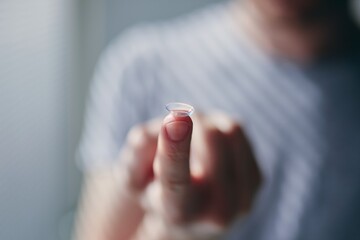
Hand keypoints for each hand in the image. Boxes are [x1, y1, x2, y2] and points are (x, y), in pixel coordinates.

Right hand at [114, 113, 261, 239]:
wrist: (189, 212)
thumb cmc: (157, 190)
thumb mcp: (133, 177)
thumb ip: (135, 155)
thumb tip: (154, 131)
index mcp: (178, 214)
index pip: (175, 180)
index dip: (174, 149)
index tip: (175, 118)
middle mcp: (217, 212)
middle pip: (212, 137)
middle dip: (189, 120)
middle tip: (173, 128)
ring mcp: (244, 197)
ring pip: (229, 128)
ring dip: (204, 123)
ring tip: (191, 144)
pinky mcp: (258, 180)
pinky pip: (237, 130)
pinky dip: (218, 128)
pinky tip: (210, 150)